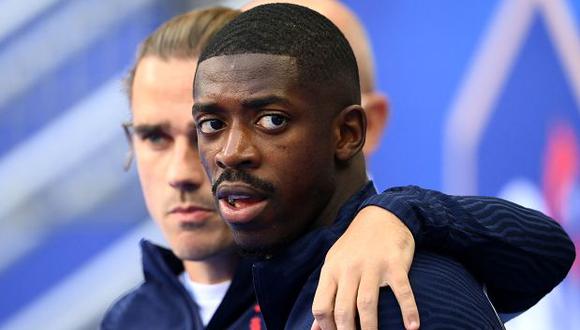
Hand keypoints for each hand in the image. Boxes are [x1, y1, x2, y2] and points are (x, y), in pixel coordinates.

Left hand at [311, 206, 419, 329]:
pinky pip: (402, 292)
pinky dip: (408, 310)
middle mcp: (349, 269)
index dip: (326, 327)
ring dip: (370, 328)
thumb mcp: (335, 265)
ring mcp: (372, 266)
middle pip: (343, 310)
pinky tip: (412, 327)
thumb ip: (327, 294)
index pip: (321, 306)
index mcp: (331, 270)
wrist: (381, 216)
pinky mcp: (395, 264)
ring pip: (367, 304)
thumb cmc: (355, 246)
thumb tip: (316, 328)